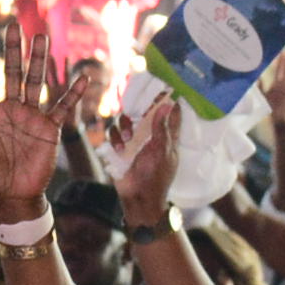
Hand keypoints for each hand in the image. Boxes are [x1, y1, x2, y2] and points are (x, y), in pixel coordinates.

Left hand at [0, 23, 66, 213]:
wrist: (11, 198)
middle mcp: (11, 109)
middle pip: (13, 72)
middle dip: (14, 49)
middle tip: (14, 24)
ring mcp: (31, 116)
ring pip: (36, 82)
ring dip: (39, 60)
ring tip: (41, 37)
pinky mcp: (49, 128)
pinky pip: (63, 107)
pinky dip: (73, 93)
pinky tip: (82, 77)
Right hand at [112, 95, 181, 228]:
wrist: (138, 197)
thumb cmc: (156, 177)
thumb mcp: (162, 152)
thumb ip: (163, 129)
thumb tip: (167, 105)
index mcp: (167, 136)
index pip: (171, 113)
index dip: (169, 100)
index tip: (166, 87)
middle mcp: (151, 134)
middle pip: (144, 111)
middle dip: (139, 109)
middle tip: (136, 109)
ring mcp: (134, 139)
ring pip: (126, 119)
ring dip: (124, 125)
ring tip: (127, 137)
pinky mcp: (120, 146)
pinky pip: (113, 133)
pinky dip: (115, 138)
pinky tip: (119, 149)